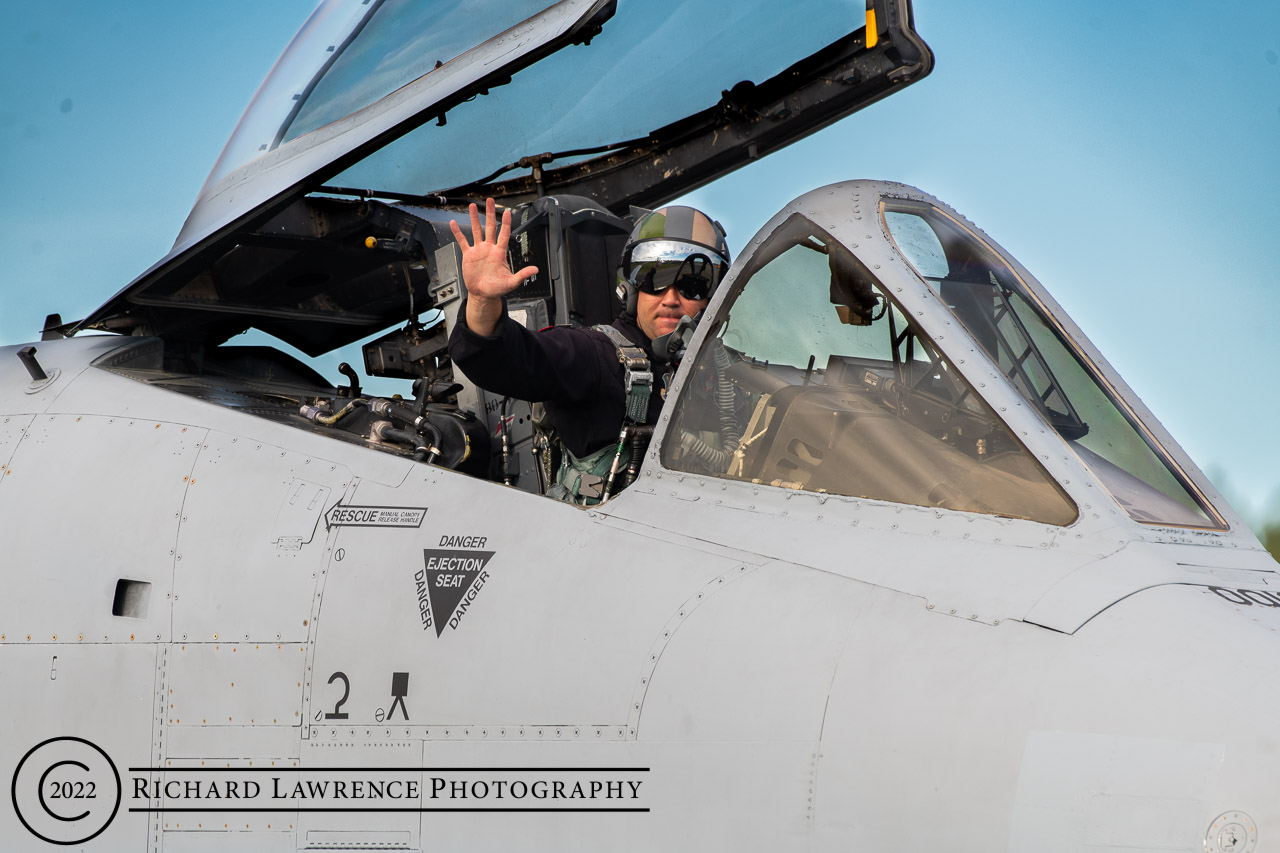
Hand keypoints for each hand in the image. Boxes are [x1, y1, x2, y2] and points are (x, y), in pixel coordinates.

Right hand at [449, 197, 537, 335]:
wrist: (483, 294)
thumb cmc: (497, 289)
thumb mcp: (511, 283)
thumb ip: (522, 275)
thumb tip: (535, 270)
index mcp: (500, 253)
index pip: (504, 234)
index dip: (506, 223)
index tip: (507, 212)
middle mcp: (489, 248)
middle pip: (490, 227)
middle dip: (490, 214)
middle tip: (490, 201)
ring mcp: (478, 250)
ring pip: (476, 230)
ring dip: (474, 218)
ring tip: (473, 206)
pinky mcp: (469, 255)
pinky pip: (463, 241)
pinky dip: (458, 232)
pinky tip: (454, 223)